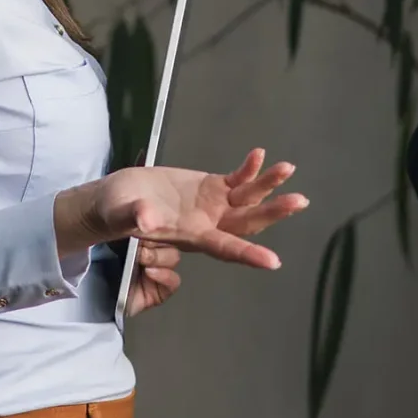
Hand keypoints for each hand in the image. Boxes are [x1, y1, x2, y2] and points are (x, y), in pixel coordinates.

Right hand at [56, 149, 308, 311]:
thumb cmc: (118, 211)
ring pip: (248, 198)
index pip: (225, 247)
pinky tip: (259, 155)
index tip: (273, 262)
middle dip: (273, 211)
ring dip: (269, 185)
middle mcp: (210, 223)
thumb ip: (135, 218)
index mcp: (192, 236)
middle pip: (248, 221)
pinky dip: (249, 169)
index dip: (248, 254)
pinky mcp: (212, 187)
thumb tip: (146, 221)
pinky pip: (237, 179)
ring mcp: (213, 205)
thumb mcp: (123, 214)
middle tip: (299, 201)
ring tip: (287, 168)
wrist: (120, 198)